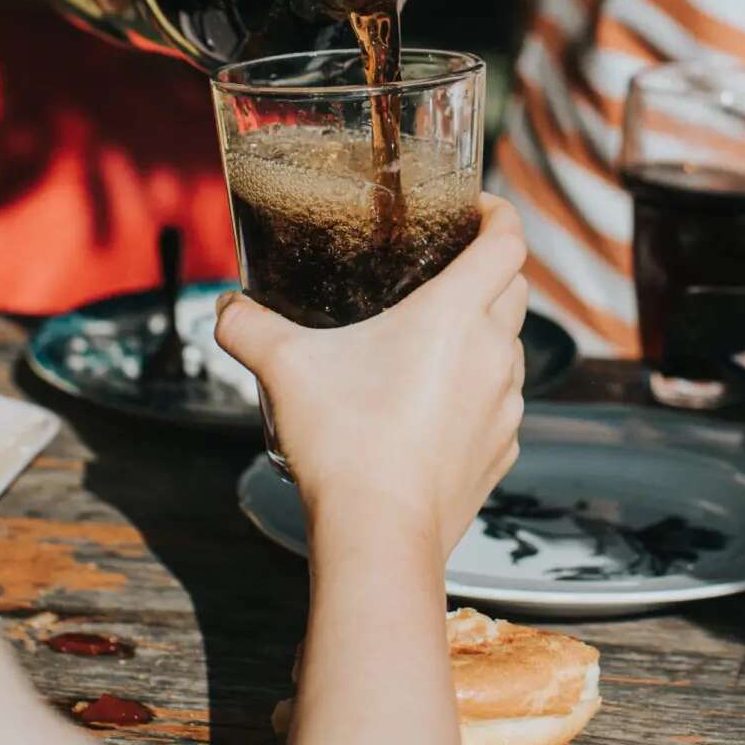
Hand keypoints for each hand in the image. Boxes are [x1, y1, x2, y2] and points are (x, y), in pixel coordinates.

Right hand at [216, 194, 528, 559]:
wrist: (380, 534)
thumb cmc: (344, 444)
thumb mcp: (284, 369)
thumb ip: (250, 327)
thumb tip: (227, 309)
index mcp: (455, 316)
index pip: (507, 242)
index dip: (498, 214)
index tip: (475, 210)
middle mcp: (493, 354)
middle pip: (516, 288)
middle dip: (490, 268)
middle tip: (446, 268)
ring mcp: (505, 406)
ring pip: (510, 348)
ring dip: (485, 333)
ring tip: (433, 340)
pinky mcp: (501, 451)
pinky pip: (501, 403)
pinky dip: (479, 390)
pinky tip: (435, 404)